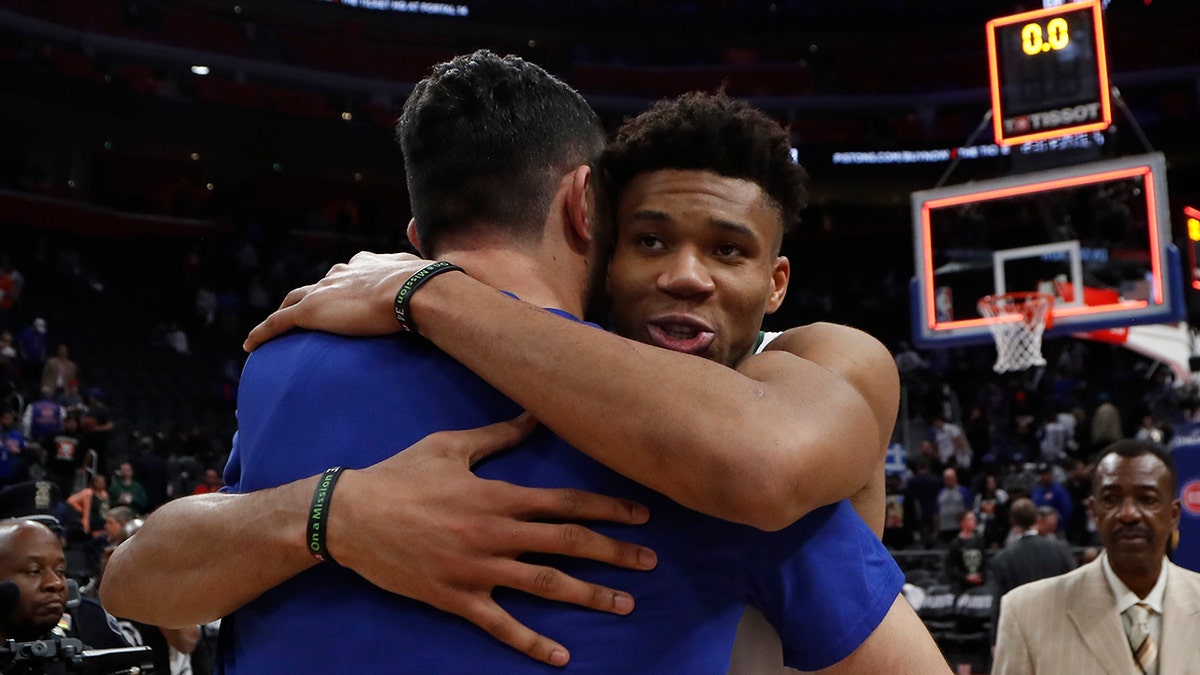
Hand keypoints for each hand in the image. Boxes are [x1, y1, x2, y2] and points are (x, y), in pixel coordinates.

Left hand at [244, 251, 432, 350]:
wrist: (414, 291)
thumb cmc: (428, 288)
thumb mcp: (430, 278)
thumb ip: (431, 280)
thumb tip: (452, 288)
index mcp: (368, 264)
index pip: (349, 272)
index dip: (343, 282)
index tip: (343, 291)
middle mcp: (342, 272)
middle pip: (318, 285)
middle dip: (311, 295)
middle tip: (306, 309)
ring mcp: (324, 291)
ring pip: (293, 301)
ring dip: (283, 313)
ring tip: (275, 328)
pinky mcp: (310, 311)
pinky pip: (278, 323)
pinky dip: (262, 333)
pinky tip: (250, 346)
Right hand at [327, 414, 656, 666]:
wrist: (348, 516)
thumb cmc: (400, 476)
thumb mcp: (450, 445)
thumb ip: (499, 436)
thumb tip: (535, 412)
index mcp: (498, 495)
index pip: (566, 503)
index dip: (608, 509)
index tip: (641, 516)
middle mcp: (496, 533)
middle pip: (567, 544)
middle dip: (613, 553)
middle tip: (649, 562)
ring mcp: (477, 570)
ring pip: (544, 585)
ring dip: (588, 595)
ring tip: (624, 604)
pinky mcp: (456, 598)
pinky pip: (501, 625)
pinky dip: (532, 642)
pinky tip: (561, 657)